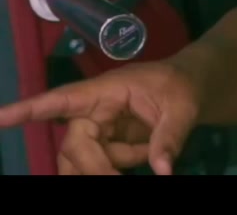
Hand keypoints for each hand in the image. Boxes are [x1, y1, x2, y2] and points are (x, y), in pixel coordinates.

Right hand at [0, 61, 200, 174]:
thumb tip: (163, 171)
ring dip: (107, 167)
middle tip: (121, 179)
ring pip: (81, 160)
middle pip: (75, 145)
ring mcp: (94, 129)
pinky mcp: (101, 144)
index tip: (1, 118)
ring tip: (143, 154)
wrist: (189, 88)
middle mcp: (91, 111)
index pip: (62, 99)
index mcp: (105, 91)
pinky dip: (119, 167)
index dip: (29, 110)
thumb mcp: (183, 107)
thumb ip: (170, 137)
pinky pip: (99, 166)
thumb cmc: (181, 87)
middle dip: (97, 166)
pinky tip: (144, 154)